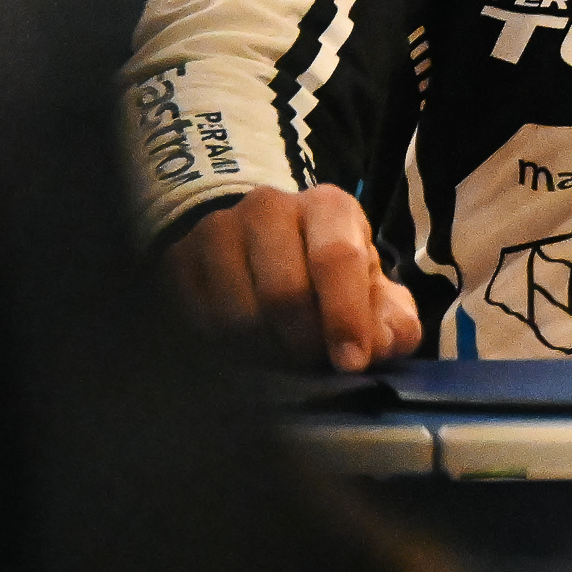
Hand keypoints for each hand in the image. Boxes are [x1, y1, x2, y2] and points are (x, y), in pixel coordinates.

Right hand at [168, 185, 424, 371]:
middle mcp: (270, 208)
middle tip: (311, 363)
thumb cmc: (323, 268)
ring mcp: (218, 231)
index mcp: (328, 208)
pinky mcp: (180, 259)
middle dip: (303, 343)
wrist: (255, 239)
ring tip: (278, 355)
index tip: (351, 363)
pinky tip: (243, 349)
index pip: (336, 258)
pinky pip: (198, 321)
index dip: (346, 316)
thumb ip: (391, 318)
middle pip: (284, 293)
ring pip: (237, 314)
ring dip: (262, 351)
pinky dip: (224, 349)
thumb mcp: (369, 286)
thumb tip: (387, 344)